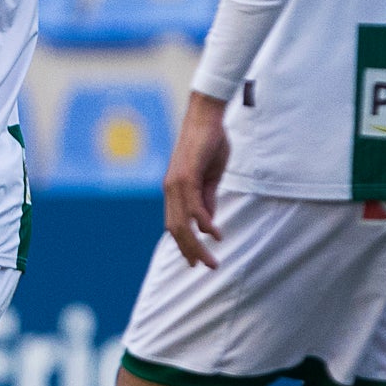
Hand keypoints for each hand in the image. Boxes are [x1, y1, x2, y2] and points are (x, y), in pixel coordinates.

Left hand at [164, 92, 229, 268]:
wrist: (206, 118)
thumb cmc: (209, 144)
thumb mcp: (211, 177)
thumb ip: (208, 198)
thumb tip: (208, 221)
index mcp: (175, 190)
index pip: (175, 224)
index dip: (184, 243)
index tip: (195, 260)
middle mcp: (171, 189)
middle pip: (176, 229)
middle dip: (190, 251)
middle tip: (205, 267)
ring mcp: (176, 183)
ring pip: (182, 223)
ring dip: (196, 245)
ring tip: (211, 260)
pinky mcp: (186, 176)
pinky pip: (194, 207)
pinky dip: (203, 223)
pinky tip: (215, 234)